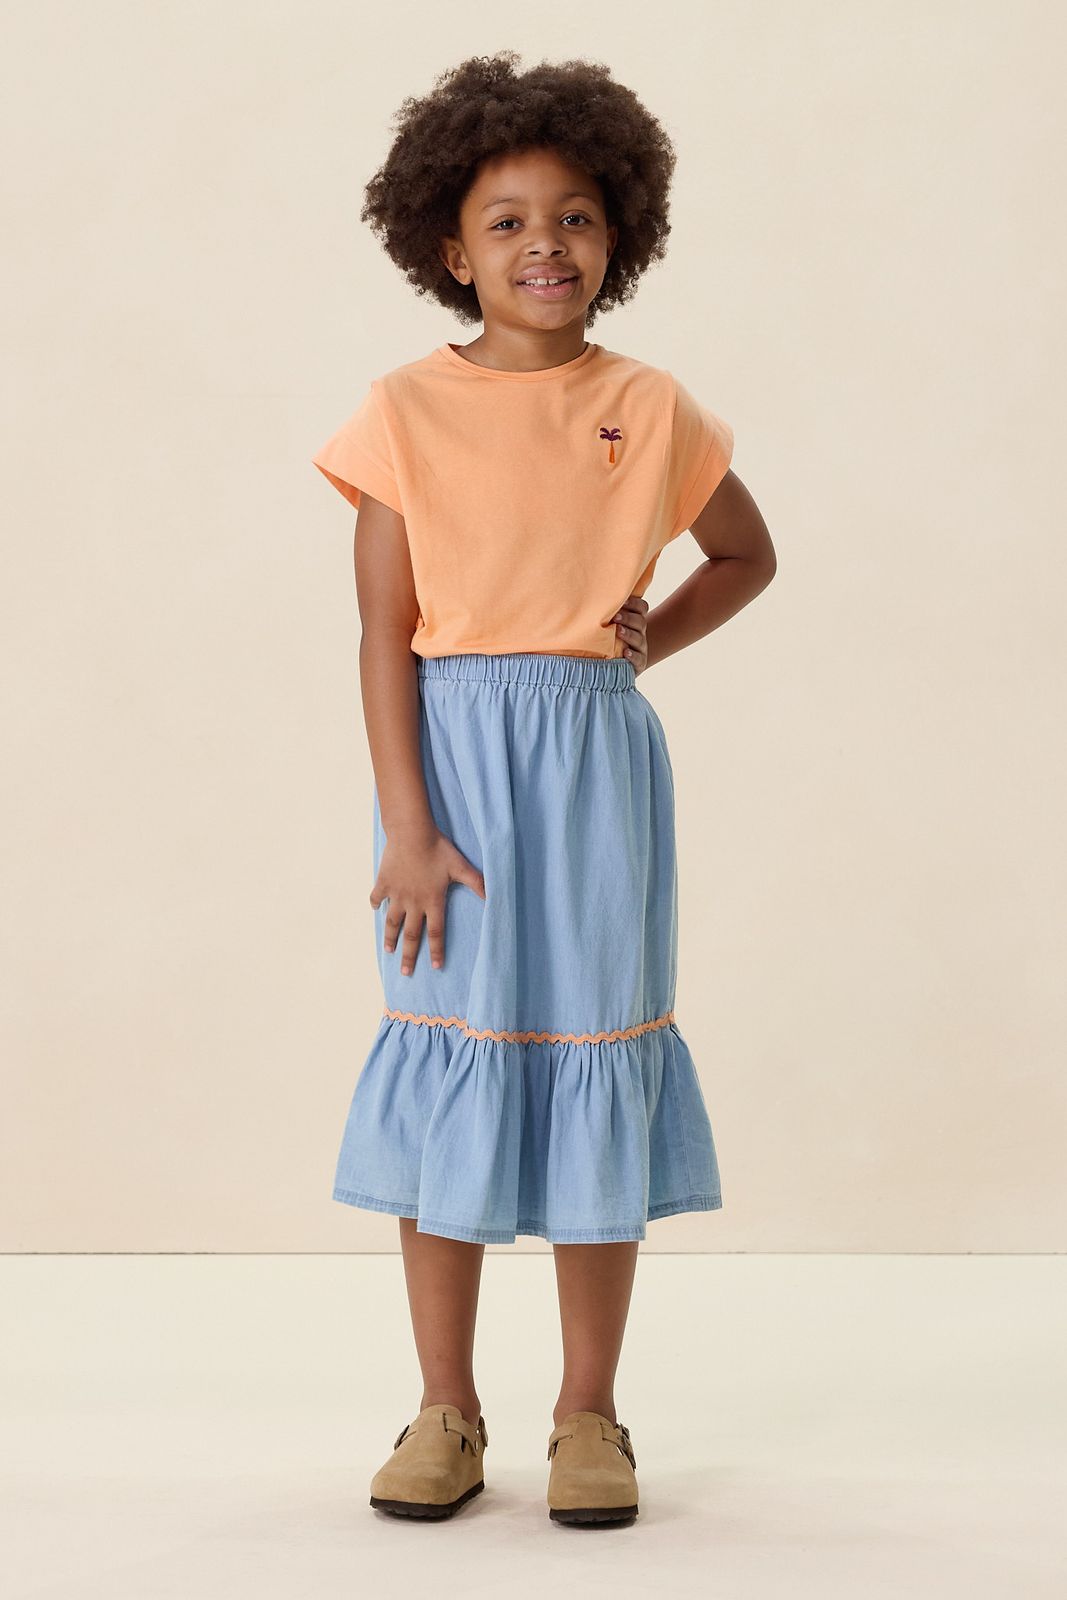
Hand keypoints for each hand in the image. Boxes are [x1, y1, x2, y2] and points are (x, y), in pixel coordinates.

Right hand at [369, 825, 485, 975]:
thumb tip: (492, 897)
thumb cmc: (438, 848)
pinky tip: (377, 909)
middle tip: (406, 973)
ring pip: (392, 922)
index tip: (436, 967)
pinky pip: (378, 897)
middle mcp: (414, 903)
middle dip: (409, 956)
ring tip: (389, 951)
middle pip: (412, 935)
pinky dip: (376, 904)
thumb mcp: (461, 867)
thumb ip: (477, 883)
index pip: (436, 933)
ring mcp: (396, 894)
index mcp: (433, 902)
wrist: (411, 832)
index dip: (437, 951)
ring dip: (390, 938)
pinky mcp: (383, 882)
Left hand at [606, 594, 649, 673]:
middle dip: (628, 618)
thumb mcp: (607, 623)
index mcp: (635, 619)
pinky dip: (633, 656)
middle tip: (615, 617)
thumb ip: (604, 612)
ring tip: (618, 631)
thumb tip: (586, 595)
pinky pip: (639, 659)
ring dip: (629, 634)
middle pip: (640, 622)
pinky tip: (626, 653)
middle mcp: (640, 632)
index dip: (634, 603)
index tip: (623, 601)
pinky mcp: (640, 663)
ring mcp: (640, 648)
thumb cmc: (606, 638)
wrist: (615, 662)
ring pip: (639, 639)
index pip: (642, 607)